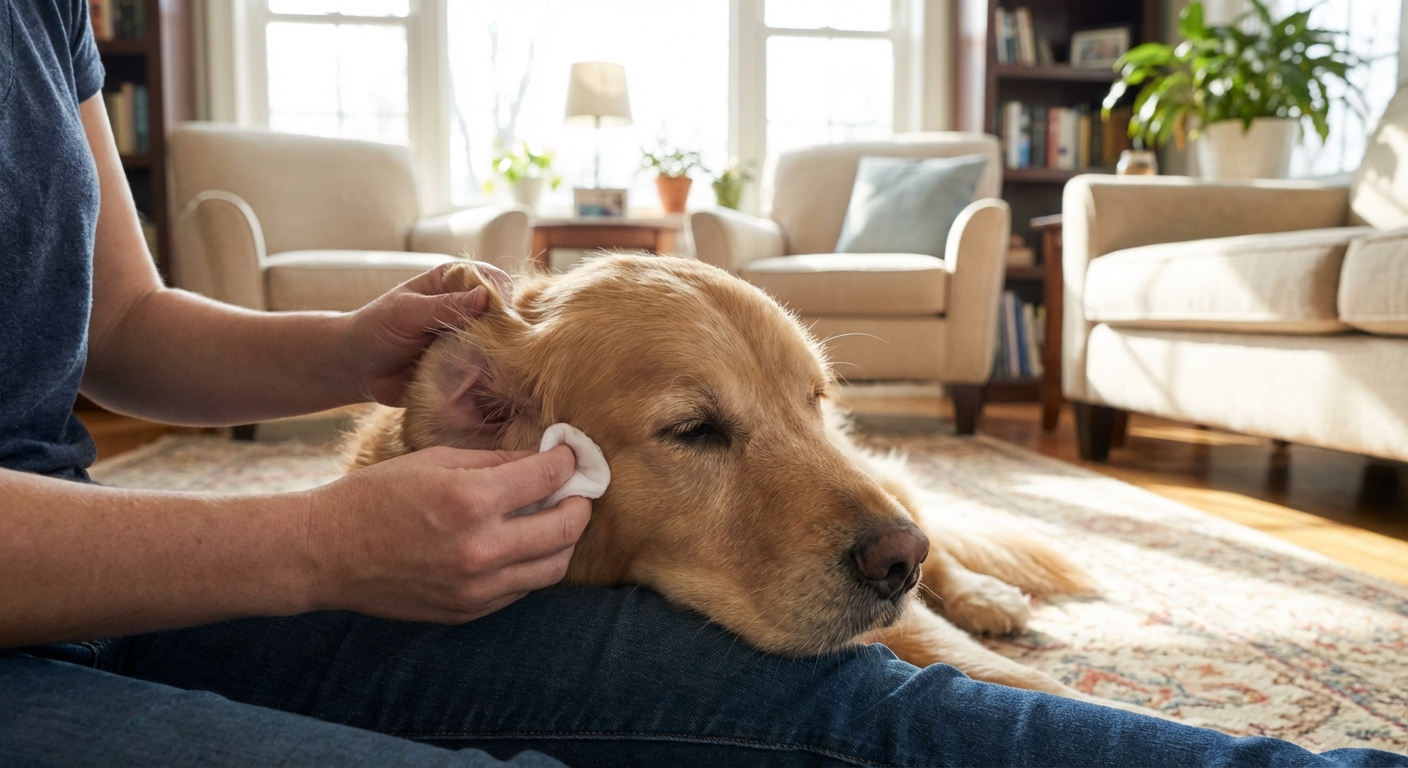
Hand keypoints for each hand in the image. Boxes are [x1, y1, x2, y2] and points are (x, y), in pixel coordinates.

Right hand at [302, 444, 590, 622]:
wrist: (325, 554)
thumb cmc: (375, 496)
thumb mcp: (433, 460)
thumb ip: (495, 461)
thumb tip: (543, 460)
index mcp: (470, 501)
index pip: (548, 477)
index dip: (568, 460)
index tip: (571, 454)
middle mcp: (480, 549)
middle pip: (566, 528)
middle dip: (580, 503)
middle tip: (575, 489)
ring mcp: (476, 588)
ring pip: (553, 567)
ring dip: (563, 540)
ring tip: (553, 518)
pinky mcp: (467, 611)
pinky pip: (522, 589)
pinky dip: (532, 565)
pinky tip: (520, 545)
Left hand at [340, 262, 513, 405]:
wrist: (358, 368)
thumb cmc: (376, 329)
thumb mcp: (406, 313)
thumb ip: (443, 306)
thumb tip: (484, 297)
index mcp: (453, 282)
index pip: (492, 280)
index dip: (499, 297)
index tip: (495, 317)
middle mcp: (467, 308)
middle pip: (503, 314)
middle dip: (502, 331)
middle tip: (485, 348)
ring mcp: (469, 338)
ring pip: (500, 344)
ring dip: (494, 356)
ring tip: (477, 367)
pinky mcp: (467, 366)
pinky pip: (487, 369)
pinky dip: (487, 376)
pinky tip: (476, 381)